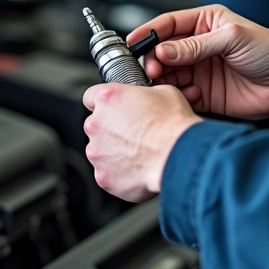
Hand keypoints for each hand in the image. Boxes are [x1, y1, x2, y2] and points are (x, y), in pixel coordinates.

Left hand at [83, 82, 200, 201]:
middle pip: (96, 125)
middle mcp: (96, 125)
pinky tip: (139, 167)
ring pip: (101, 151)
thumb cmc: (172, 124)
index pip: (91, 97)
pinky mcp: (103, 176)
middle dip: (112, 129)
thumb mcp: (163, 92)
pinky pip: (108, 173)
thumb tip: (145, 100)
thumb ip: (143, 95)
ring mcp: (96, 153)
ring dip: (115, 151)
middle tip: (135, 133)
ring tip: (140, 152)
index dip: (105, 103)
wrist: (177, 154)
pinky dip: (120, 172)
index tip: (113, 108)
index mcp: (107, 99)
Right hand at [127, 5, 268, 120]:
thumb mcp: (232, 38)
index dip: (148, 33)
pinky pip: (181, 94)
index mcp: (205, 22)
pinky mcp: (204, 94)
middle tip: (152, 69)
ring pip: (169, 74)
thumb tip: (164, 50)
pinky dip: (179, 96)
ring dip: (163, 80)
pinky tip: (191, 95)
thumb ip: (196, 45)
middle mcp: (200, 46)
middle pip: (163, 51)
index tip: (133, 43)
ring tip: (164, 84)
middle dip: (153, 60)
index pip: (168, 24)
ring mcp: (201, 70)